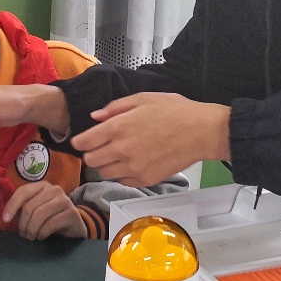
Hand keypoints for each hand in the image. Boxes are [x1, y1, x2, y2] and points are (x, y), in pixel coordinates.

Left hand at [3, 181, 86, 239]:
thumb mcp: (35, 210)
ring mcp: (64, 200)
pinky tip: (41, 237)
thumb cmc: (50, 217)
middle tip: (23, 234)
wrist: (74, 226)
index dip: (12, 206)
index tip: (5, 220)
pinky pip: (51, 224)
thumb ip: (22, 208)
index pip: (23, 191)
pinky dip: (42, 233)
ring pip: (40, 215)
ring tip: (31, 237)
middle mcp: (54, 189)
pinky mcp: (72, 213)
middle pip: (30, 206)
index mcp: (42, 186)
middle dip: (23, 224)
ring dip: (32, 230)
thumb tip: (5, 215)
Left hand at [72, 92, 230, 187]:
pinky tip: (133, 163)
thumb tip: (95, 117)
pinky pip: (123, 181)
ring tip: (119, 155)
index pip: (85, 142)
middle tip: (100, 148)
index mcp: (119, 127)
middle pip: (91, 161)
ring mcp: (133, 168)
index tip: (81, 141)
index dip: (79, 142)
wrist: (201, 132)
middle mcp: (122, 150)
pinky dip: (123, 174)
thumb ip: (116, 107)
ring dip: (107, 165)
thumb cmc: (174, 110)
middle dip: (91, 154)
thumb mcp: (144, 98)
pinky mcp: (145, 180)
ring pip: (105, 173)